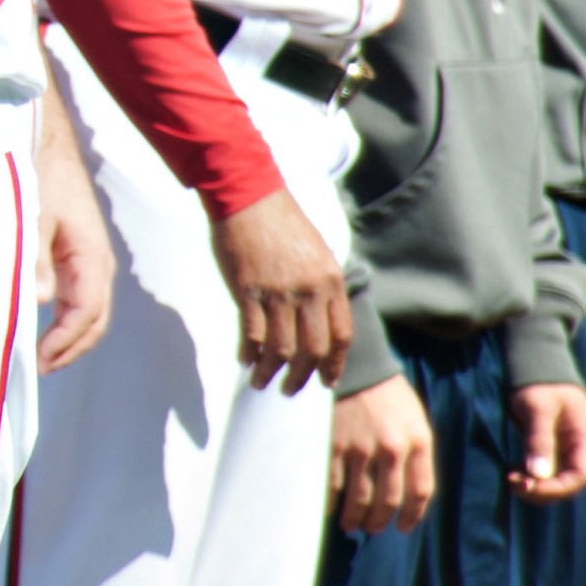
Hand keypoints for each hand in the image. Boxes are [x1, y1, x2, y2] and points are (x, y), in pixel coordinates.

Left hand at [36, 106, 113, 373]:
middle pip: (93, 320)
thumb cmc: (43, 176)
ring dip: (69, 337)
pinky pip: (79, 296)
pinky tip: (46, 328)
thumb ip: (35, 258)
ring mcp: (89, 260)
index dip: (64, 341)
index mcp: (92, 257)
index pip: (85, 313)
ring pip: (89, 311)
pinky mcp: (77, 255)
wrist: (48, 144)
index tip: (39, 360)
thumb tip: (38, 300)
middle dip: (70, 348)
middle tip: (39, 368)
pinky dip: (66, 318)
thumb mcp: (34, 215)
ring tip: (42, 357)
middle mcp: (97, 264)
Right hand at [208, 189, 349, 394]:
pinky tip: (244, 359)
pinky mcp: (248, 290)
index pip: (341, 335)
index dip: (334, 364)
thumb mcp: (315, 252)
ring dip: (270, 371)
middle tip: (290, 390)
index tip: (325, 381)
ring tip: (260, 381)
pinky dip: (249, 352)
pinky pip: (252, 334)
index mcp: (331, 281)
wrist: (248, 195)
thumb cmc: (279, 220)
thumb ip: (320, 285)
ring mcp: (279, 292)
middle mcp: (310, 291)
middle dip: (302, 376)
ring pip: (281, 348)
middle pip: (313, 349)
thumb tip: (316, 320)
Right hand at [329, 373, 435, 533]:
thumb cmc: (387, 396)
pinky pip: (331, 484)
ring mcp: (359, 447)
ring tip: (350, 523)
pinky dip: (330, 502)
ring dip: (355, 517)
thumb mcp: (414, 419)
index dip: (412, 516)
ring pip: (359, 499)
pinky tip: (330, 507)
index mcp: (417, 442)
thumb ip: (416, 453)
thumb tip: (407, 493)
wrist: (354, 365)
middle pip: (388, 501)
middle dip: (379, 521)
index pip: (420, 492)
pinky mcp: (332, 443)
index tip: (401, 527)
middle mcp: (391, 449)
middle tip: (371, 528)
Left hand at [510, 380, 585, 503]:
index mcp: (585, 435)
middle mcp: (580, 445)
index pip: (582, 474)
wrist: (535, 363)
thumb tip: (538, 475)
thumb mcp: (537, 407)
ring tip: (512, 480)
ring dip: (536, 484)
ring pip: (557, 477)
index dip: (559, 487)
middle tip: (515, 485)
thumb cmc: (538, 382)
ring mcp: (566, 446)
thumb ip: (539, 439)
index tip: (530, 487)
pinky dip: (532, 475)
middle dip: (545, 488)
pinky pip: (546, 469)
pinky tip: (514, 473)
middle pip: (570, 480)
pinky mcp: (551, 446)